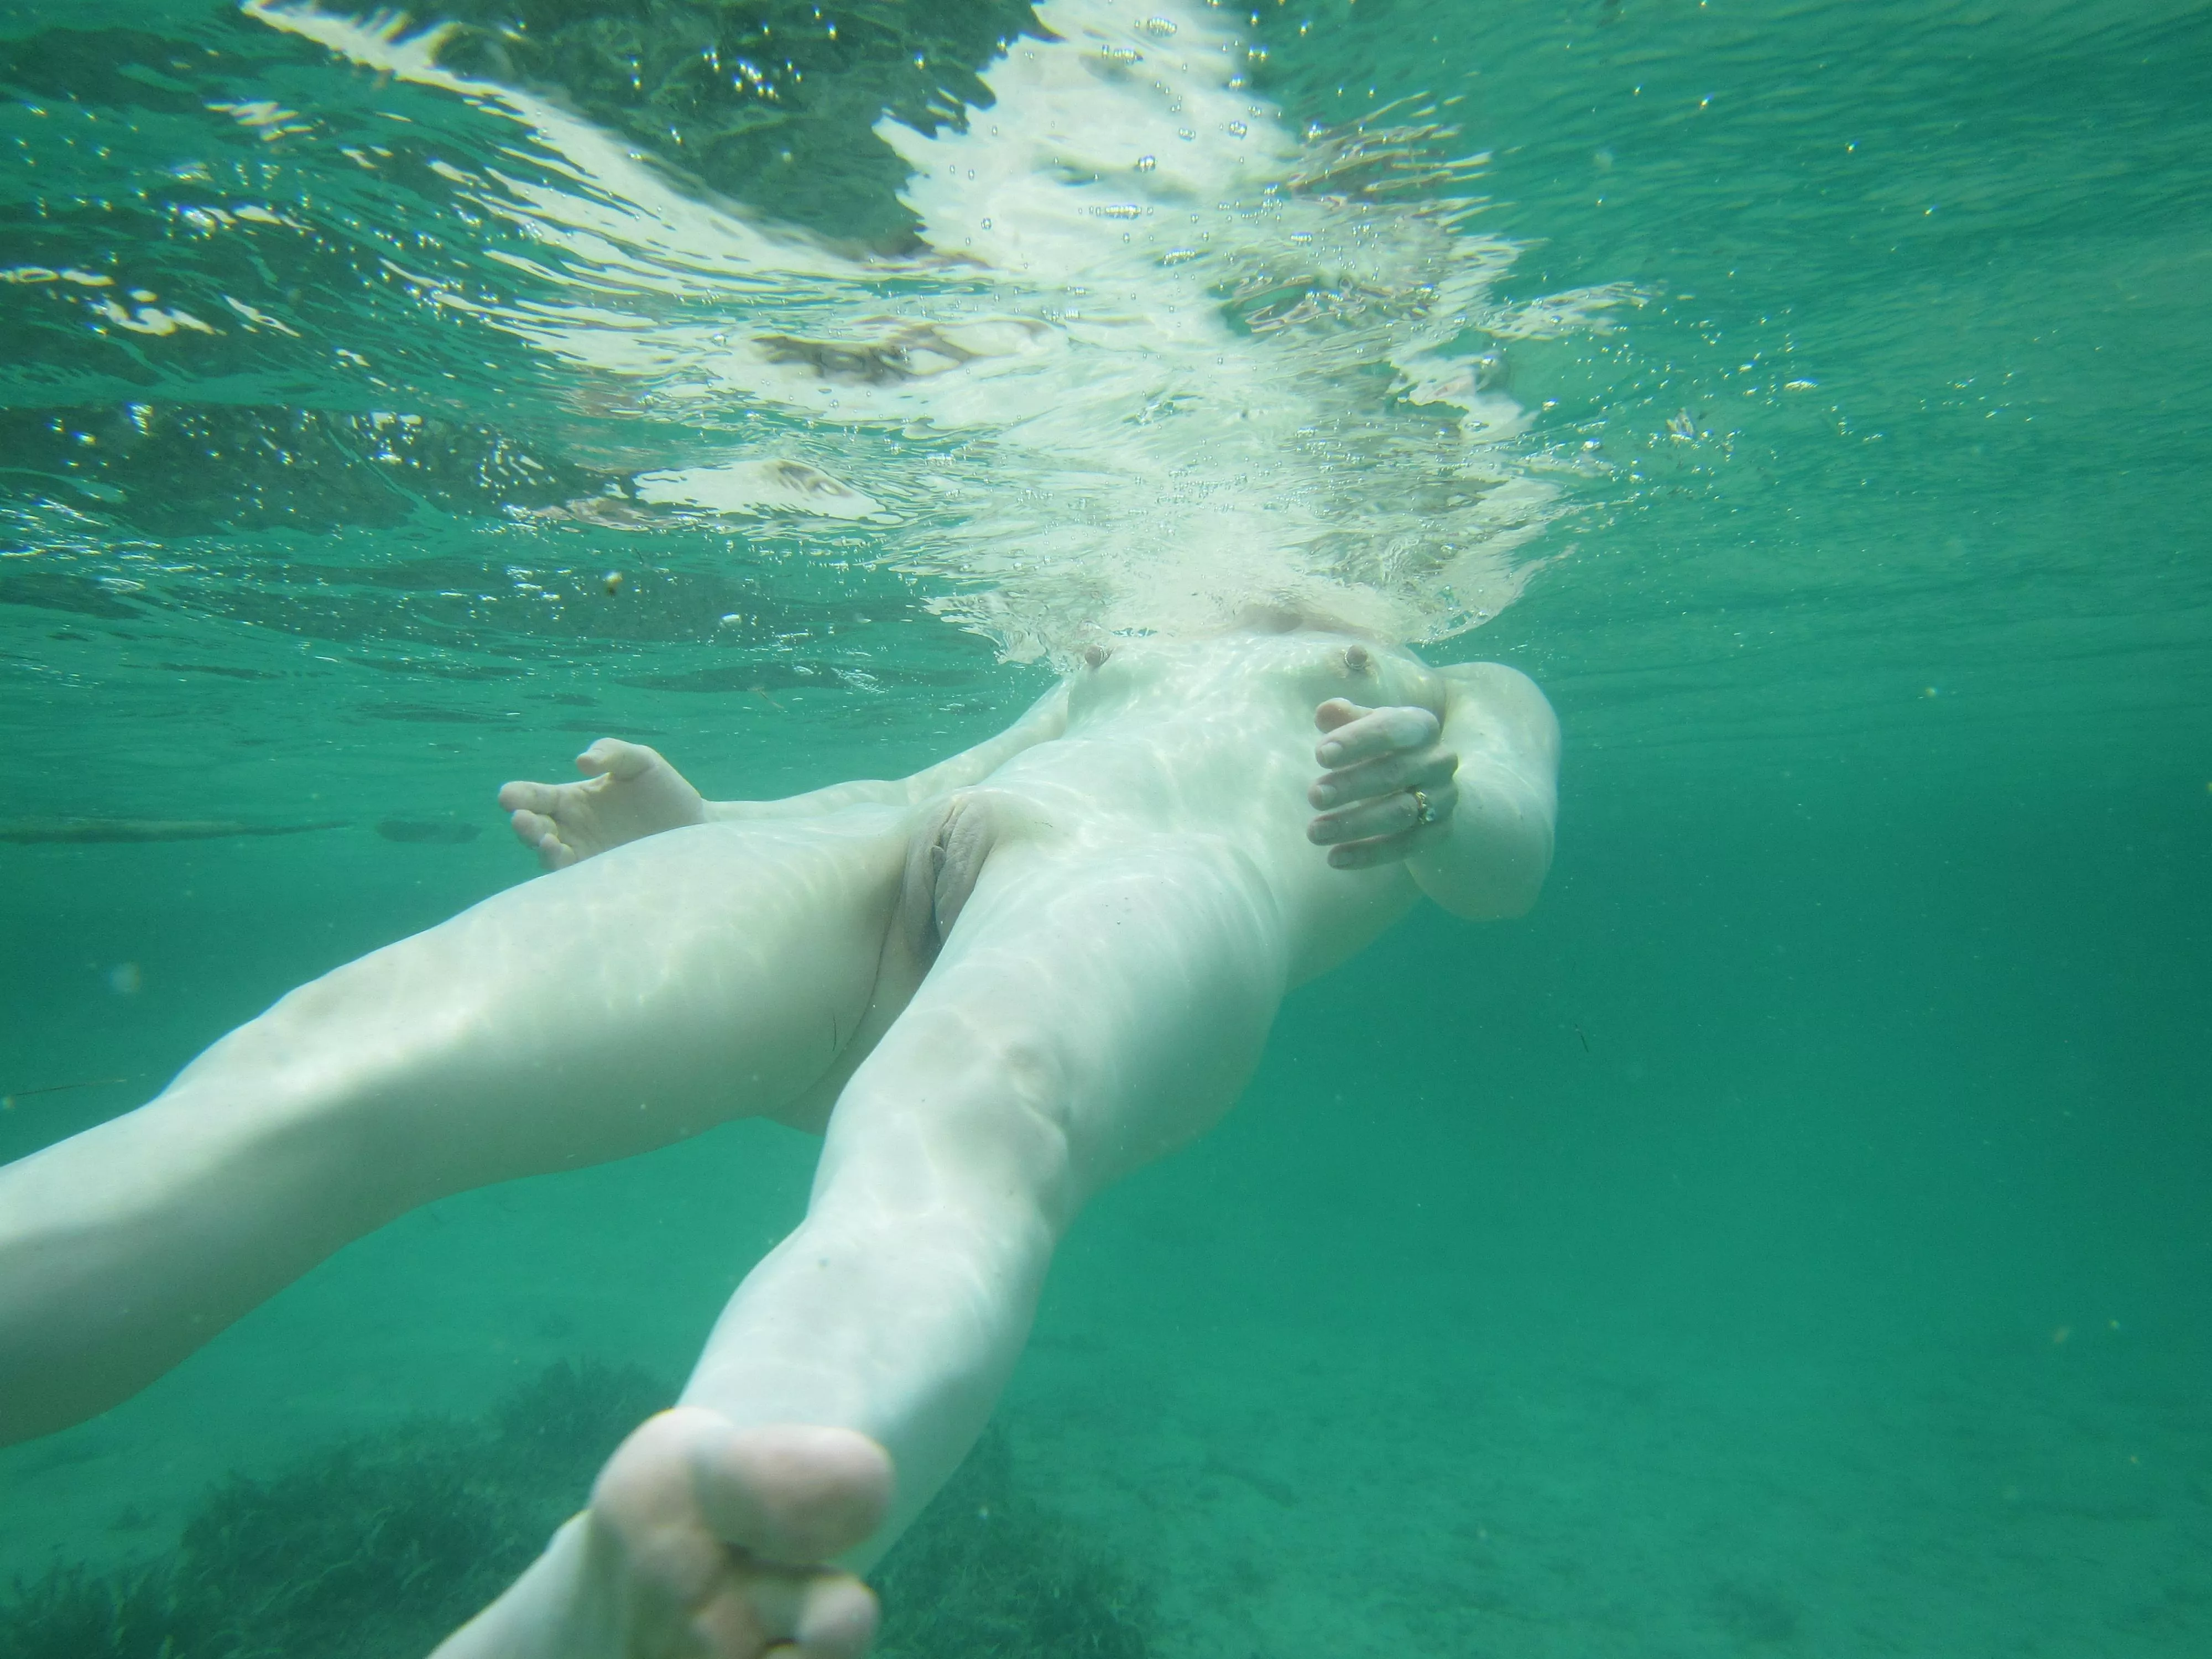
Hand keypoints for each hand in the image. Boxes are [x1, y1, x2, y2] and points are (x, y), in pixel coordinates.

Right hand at [497, 738, 706, 870]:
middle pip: (533, 828)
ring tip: (546, 841)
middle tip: (522, 819)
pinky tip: (569, 861)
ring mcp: (585, 856)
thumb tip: (581, 760)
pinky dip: (567, 872)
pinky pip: (576, 879)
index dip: (518, 795)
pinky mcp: (603, 878)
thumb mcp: (641, 762)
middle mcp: (572, 829)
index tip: (509, 795)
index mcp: (573, 799)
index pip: (535, 796)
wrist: (697, 827)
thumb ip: (613, 752)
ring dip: (542, 849)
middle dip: (524, 824)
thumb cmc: (665, 791)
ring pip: (549, 856)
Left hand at [1306, 699, 1458, 868]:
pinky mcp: (1440, 831)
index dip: (1356, 741)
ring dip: (1354, 824)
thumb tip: (1326, 711)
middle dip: (1350, 785)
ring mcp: (1444, 797)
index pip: (1391, 728)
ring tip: (1315, 832)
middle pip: (1394, 773)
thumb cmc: (1382, 749)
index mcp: (1421, 726)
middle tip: (1314, 796)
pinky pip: (1406, 845)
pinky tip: (1335, 858)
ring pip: (1400, 813)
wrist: (1426, 784)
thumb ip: (1346, 718)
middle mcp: (1439, 760)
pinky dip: (1369, 854)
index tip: (1320, 755)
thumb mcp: (1365, 728)